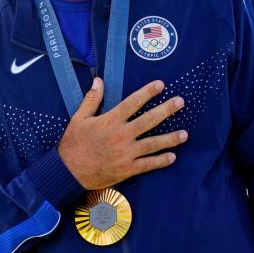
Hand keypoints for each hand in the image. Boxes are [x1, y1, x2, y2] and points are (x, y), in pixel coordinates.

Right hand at [58, 78, 187, 189]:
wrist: (68, 172)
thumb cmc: (73, 144)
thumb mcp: (79, 118)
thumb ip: (91, 99)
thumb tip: (99, 80)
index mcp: (110, 121)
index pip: (133, 103)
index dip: (147, 93)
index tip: (160, 85)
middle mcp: (121, 136)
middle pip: (149, 120)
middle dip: (166, 110)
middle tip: (180, 102)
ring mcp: (126, 154)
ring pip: (153, 144)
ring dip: (170, 138)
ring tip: (185, 134)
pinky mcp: (127, 169)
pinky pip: (148, 165)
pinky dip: (161, 161)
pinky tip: (172, 157)